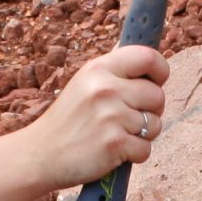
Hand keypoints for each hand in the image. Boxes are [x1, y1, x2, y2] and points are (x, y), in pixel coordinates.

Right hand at [28, 45, 169, 189]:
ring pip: (155, 124)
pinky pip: (146, 149)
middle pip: (157, 95)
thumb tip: (134, 45)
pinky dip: (134, 155)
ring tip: (116, 136)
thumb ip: (112, 69)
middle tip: (128, 119)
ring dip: (142, 135)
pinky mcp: (115, 144)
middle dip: (151, 111)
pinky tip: (114, 153)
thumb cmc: (68, 120)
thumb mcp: (83, 83)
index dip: (160, 70)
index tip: (157, 82)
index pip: (148, 57)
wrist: (41, 155)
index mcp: (99, 69)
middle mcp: (105, 89)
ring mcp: (111, 116)